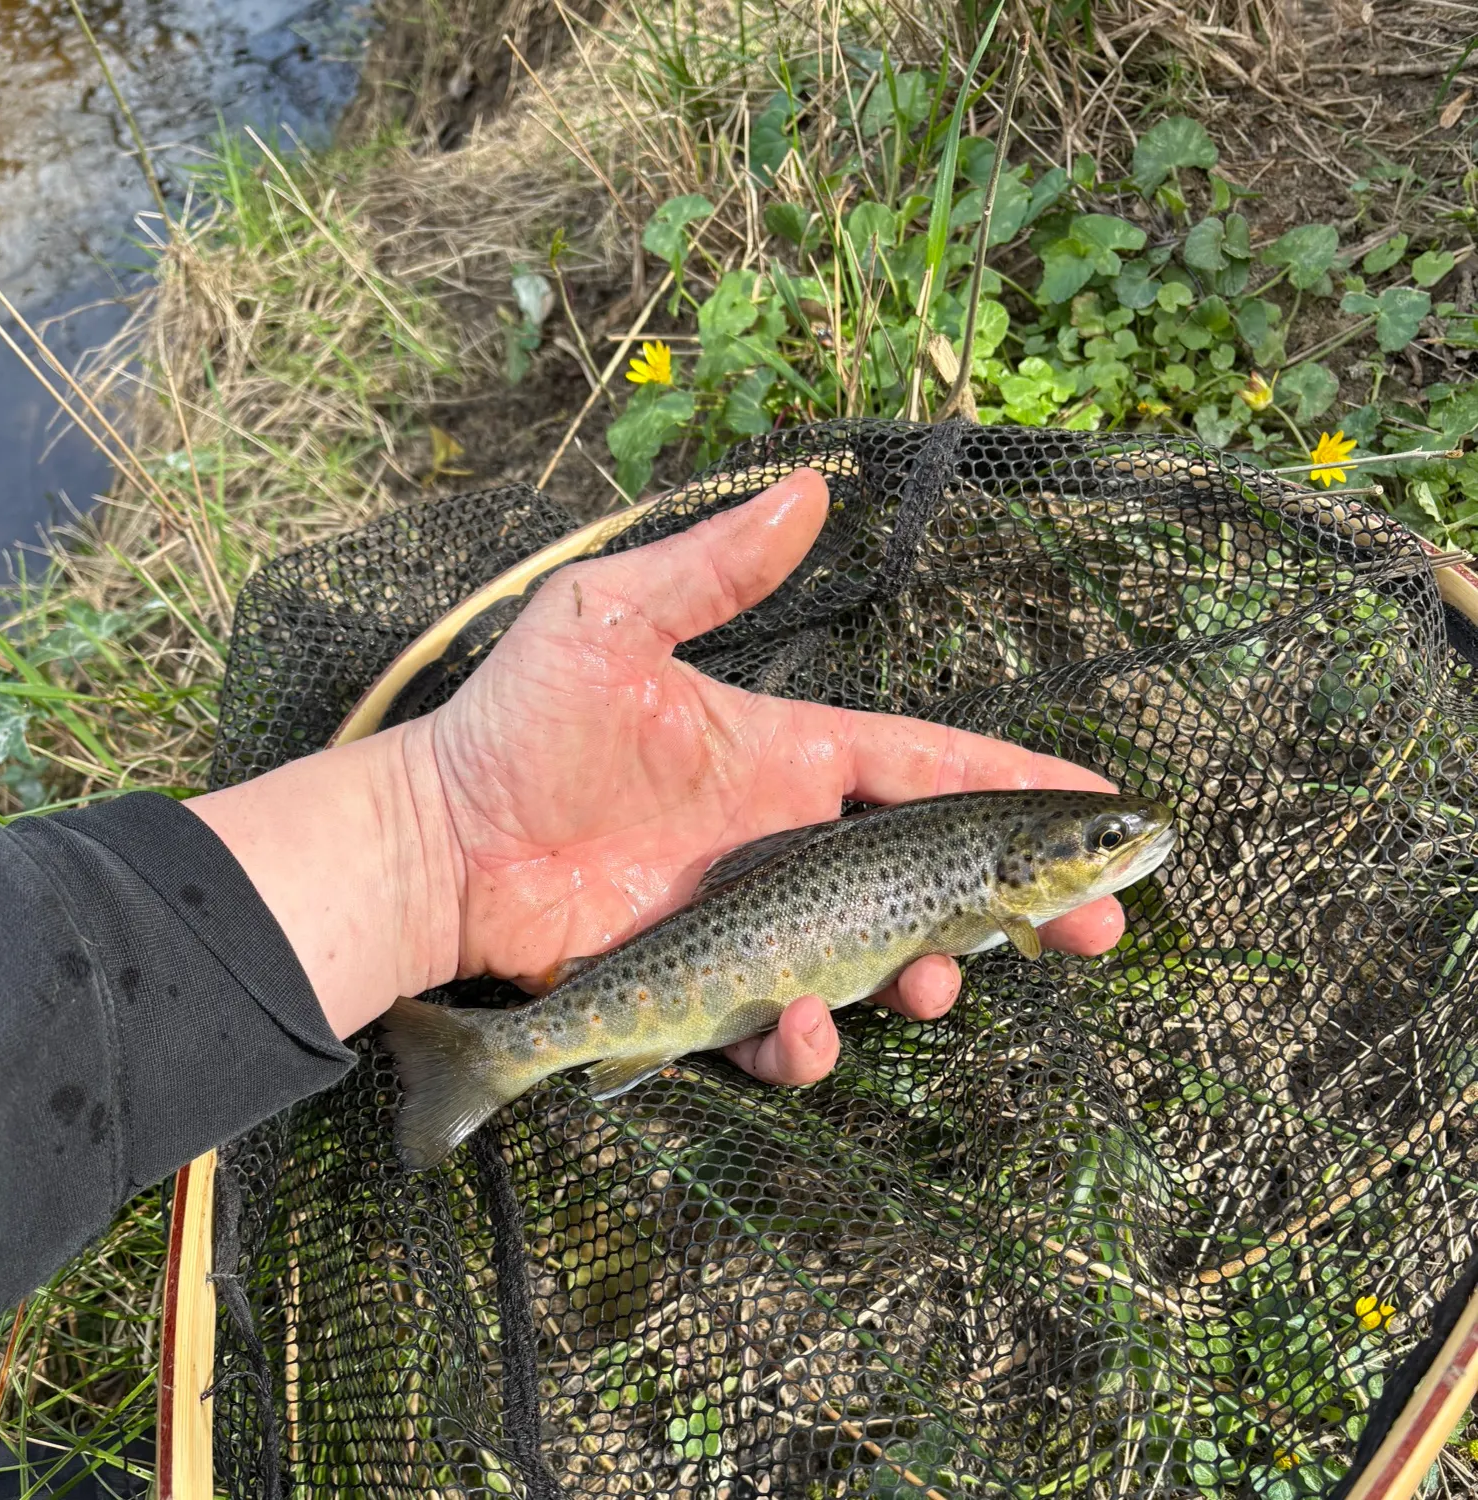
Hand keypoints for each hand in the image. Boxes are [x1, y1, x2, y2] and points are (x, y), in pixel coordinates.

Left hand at [402, 468, 1120, 1084]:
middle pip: (934, 877)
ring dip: (932, 977)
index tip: (1103, 804)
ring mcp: (755, 922)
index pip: (931, 766)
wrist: (440, 838)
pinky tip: (808, 1021)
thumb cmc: (520, 726)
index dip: (1018, 783)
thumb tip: (809, 486)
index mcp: (792, 758)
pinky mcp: (707, 991)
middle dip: (1023, 905)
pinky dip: (809, 1038)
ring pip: (878, 962)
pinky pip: (782, 1026)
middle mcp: (792, 843)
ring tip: (942, 980)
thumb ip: (714, 568)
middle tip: (1093, 930)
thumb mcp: (612, 620)